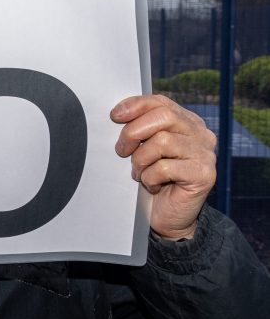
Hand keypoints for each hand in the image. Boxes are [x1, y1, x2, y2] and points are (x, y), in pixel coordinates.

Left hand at [113, 95, 215, 240]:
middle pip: (163, 117)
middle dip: (133, 132)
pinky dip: (150, 178)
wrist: (167, 215)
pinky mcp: (204, 175)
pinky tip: (152, 185)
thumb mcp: (144, 148)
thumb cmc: (153, 179)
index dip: (135, 106)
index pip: (160, 103)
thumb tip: (118, 114)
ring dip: (141, 160)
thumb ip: (140, 128)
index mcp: (187, 123)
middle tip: (122, 151)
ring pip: (162, 142)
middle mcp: (201, 135)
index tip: (114, 116)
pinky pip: (165, 168)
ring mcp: (206, 154)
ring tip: (140, 173)